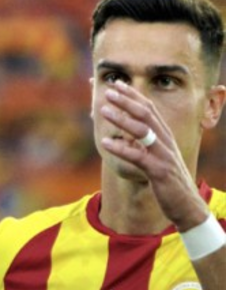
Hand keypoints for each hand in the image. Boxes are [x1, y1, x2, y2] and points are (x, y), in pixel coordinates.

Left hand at [99, 82, 209, 228]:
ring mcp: (163, 156)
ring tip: (103, 110)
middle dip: (127, 101)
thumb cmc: (168, 181)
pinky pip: (138, 157)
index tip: (118, 84)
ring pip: (143, 131)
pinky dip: (121, 148)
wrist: (186, 206)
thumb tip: (126, 134)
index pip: (149, 110)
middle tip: (109, 91)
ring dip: (121, 119)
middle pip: (146, 115)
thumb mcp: (156, 159)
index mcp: (164, 137)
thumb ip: (143, 145)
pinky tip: (105, 143)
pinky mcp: (159, 171)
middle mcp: (166, 142)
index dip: (134, 95)